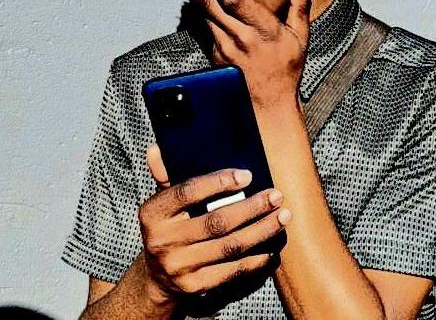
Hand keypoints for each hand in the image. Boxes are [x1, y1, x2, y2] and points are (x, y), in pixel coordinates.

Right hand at [138, 144, 290, 301]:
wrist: (157, 277)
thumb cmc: (168, 226)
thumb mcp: (162, 200)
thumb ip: (165, 174)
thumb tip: (157, 148)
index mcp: (152, 213)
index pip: (187, 192)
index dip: (219, 182)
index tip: (248, 175)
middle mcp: (162, 241)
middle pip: (216, 221)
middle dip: (252, 207)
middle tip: (276, 196)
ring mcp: (179, 267)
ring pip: (230, 246)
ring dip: (261, 230)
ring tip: (282, 217)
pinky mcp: (195, 287)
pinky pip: (233, 270)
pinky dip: (256, 258)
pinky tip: (272, 246)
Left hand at [174, 0, 309, 110]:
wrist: (269, 104)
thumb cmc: (286, 69)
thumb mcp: (300, 36)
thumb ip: (300, 4)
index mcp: (262, 29)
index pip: (234, 0)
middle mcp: (239, 37)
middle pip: (210, 4)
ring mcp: (224, 47)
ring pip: (204, 13)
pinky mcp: (215, 55)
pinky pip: (205, 26)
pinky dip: (200, 8)